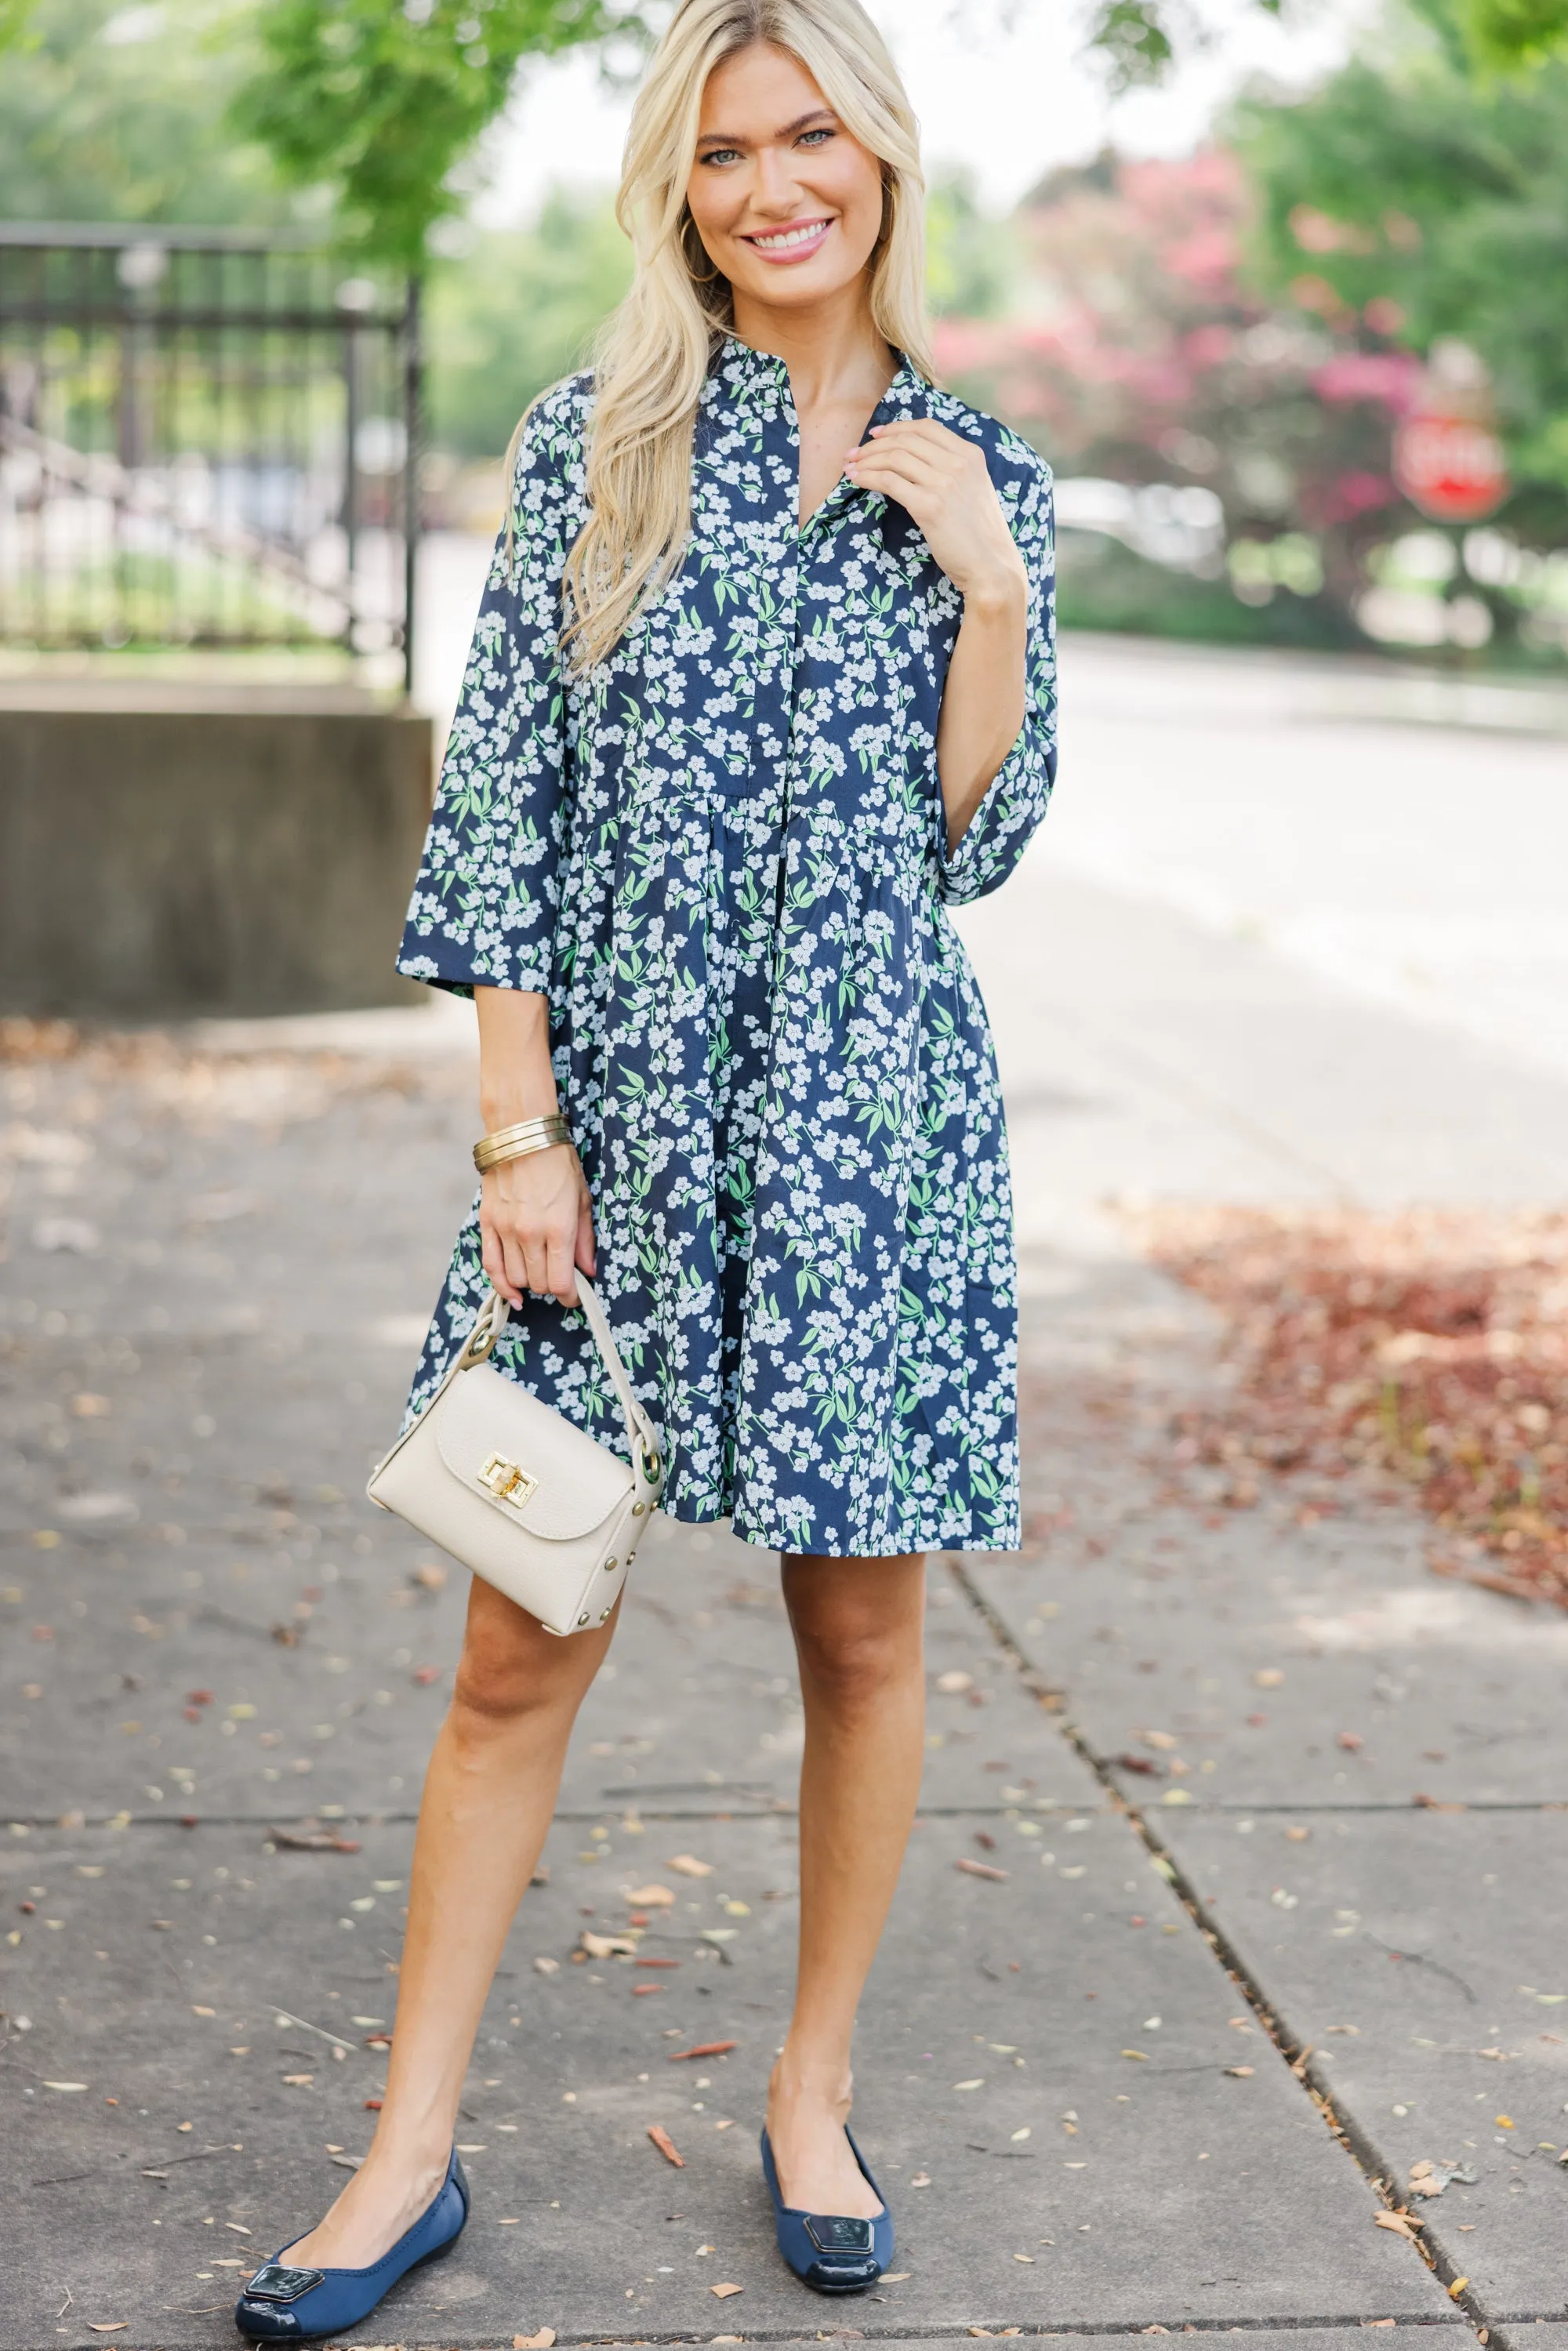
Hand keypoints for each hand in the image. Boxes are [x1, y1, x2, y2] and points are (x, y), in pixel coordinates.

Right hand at [480, 1144, 595, 1309]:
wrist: (523, 1136)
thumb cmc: (558, 1165)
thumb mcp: (582, 1200)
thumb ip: (584, 1240)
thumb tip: (589, 1271)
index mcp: (559, 1228)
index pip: (562, 1282)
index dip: (571, 1296)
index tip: (575, 1295)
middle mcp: (531, 1233)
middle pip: (539, 1283)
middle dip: (553, 1286)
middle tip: (560, 1277)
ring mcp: (506, 1230)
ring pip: (517, 1278)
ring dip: (530, 1282)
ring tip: (540, 1271)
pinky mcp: (488, 1224)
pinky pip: (491, 1265)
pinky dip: (501, 1284)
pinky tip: (512, 1294)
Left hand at [844, 419, 1027, 605]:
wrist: (992, 566)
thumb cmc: (980, 535)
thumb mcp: (974, 490)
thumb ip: (953, 471)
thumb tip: (916, 462)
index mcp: (971, 454)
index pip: (926, 427)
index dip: (896, 427)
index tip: (876, 435)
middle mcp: (959, 463)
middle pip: (906, 440)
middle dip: (874, 444)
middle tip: (854, 454)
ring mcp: (944, 483)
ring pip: (894, 457)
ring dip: (866, 460)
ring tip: (850, 468)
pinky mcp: (929, 506)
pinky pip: (889, 481)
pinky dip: (868, 477)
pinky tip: (857, 480)